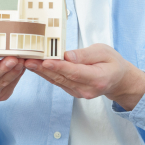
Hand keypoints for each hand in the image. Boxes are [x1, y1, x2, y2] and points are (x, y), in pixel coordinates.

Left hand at [24, 43, 144, 109]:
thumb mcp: (104, 52)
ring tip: (26, 62)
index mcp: (98, 78)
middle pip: (62, 78)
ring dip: (41, 72)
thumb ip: (86, 55)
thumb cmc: (112, 62)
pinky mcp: (72, 91)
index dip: (59, 67)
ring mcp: (79, 92)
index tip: (45, 61)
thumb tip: (68, 56)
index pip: (75, 72)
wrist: (118, 80)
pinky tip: (35, 66)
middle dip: (43, 69)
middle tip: (27, 60)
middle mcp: (87, 89)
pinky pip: (58, 82)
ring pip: (57, 81)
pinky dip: (46, 74)